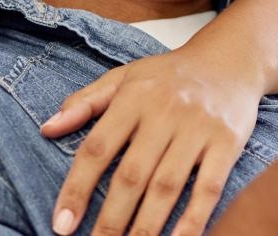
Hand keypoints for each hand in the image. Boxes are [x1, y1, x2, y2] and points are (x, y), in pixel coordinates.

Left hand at [39, 47, 261, 235]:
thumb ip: (85, 102)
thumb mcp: (124, 77)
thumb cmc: (170, 74)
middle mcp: (164, 113)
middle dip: (110, 220)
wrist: (231, 58)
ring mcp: (197, 129)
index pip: (96, 149)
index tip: (62, 224)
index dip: (77, 189)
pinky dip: (193, 219)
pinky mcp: (227, 142)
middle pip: (131, 175)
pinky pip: (209, 188)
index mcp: (132, 98)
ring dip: (146, 226)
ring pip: (167, 186)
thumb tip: (46, 128)